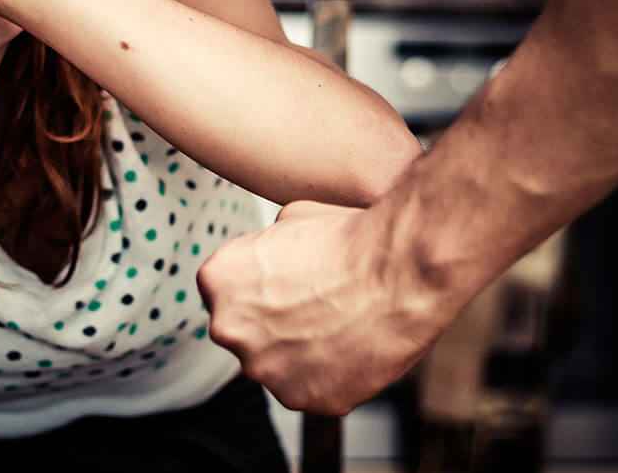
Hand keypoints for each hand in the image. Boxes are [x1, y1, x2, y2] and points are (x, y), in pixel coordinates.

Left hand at [198, 201, 460, 414]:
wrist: (399, 272)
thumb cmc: (351, 241)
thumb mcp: (291, 217)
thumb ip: (265, 246)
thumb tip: (271, 255)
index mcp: (217, 280)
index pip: (227, 292)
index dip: (261, 288)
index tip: (288, 284)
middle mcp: (229, 329)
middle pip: (247, 332)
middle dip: (275, 323)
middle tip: (316, 305)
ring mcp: (265, 370)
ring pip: (278, 365)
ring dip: (301, 352)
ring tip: (341, 325)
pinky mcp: (304, 399)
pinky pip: (312, 390)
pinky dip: (331, 375)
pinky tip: (353, 347)